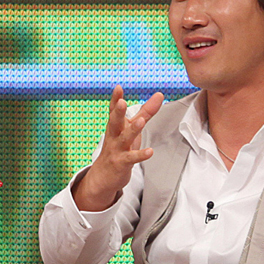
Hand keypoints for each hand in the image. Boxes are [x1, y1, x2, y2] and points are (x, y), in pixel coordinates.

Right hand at [73, 86, 163, 210]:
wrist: (103, 176)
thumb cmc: (120, 147)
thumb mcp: (132, 127)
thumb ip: (146, 111)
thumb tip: (159, 95)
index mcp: (115, 125)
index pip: (113, 110)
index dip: (115, 99)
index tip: (118, 87)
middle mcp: (114, 136)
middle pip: (114, 122)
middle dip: (117, 112)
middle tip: (121, 102)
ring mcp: (117, 149)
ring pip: (124, 139)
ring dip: (132, 130)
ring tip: (141, 121)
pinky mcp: (122, 163)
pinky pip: (131, 158)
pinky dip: (140, 155)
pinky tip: (150, 152)